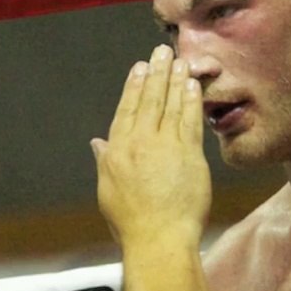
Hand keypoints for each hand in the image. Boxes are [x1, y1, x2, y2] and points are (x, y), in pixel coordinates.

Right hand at [93, 45, 210, 246]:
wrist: (159, 240)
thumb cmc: (133, 223)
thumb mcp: (108, 191)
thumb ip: (105, 161)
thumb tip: (98, 143)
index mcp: (118, 150)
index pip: (127, 109)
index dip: (135, 86)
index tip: (140, 67)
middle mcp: (140, 143)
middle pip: (150, 100)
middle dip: (157, 72)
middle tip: (162, 51)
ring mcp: (166, 147)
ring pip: (171, 105)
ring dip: (175, 80)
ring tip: (179, 61)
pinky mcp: (189, 155)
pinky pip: (190, 120)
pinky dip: (191, 100)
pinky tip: (192, 85)